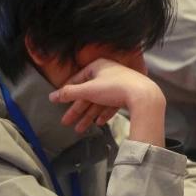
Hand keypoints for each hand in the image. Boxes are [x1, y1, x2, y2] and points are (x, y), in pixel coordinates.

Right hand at [49, 58, 164, 143]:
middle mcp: (108, 73)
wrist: (144, 95)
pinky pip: (111, 105)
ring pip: (99, 101)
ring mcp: (119, 84)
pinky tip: (98, 123)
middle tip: (66, 123)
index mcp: (98, 66)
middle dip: (77, 110)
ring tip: (79, 129)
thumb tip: (50, 97)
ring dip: (88, 115)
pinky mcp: (127, 95)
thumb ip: (69, 93)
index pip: (77, 79)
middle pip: (88, 93)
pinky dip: (104, 113)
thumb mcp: (88, 90)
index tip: (58, 103)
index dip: (67, 92)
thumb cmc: (114, 88)